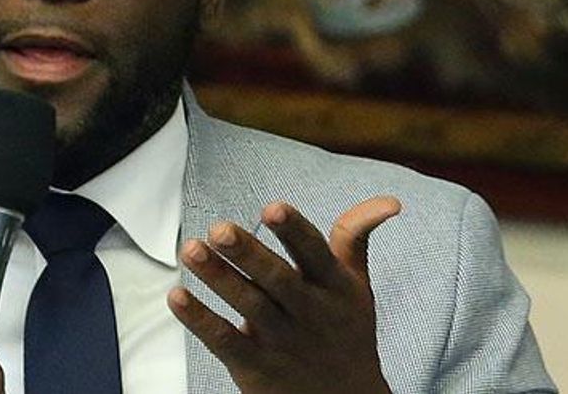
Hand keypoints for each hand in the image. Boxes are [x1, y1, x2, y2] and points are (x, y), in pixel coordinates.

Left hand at [168, 196, 400, 393]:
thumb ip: (357, 237)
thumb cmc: (345, 332)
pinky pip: (224, 341)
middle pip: (277, 279)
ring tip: (191, 250)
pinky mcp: (256, 366)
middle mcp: (309, 311)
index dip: (295, 230)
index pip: (315, 253)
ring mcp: (282, 340)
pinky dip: (200, 320)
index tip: (273, 208)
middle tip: (219, 229)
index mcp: (334, 286)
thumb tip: (390, 202)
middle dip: (248, 254)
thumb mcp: (357, 286)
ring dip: (218, 278)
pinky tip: (176, 296)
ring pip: (248, 306)